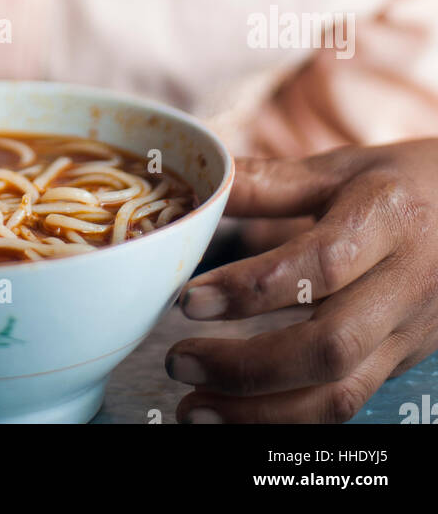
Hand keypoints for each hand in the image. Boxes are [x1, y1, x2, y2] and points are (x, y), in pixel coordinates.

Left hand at [165, 140, 437, 422]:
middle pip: (330, 346)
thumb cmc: (404, 184)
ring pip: (340, 393)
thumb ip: (269, 181)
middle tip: (178, 361)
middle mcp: (406, 284)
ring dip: (259, 411)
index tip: (188, 299)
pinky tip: (236, 415)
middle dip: (246, 365)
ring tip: (193, 407)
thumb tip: (202, 182)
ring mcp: (409, 333)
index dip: (250, 289)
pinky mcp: (403, 364)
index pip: (318, 266)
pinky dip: (287, 419)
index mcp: (388, 221)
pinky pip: (347, 404)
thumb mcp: (342, 168)